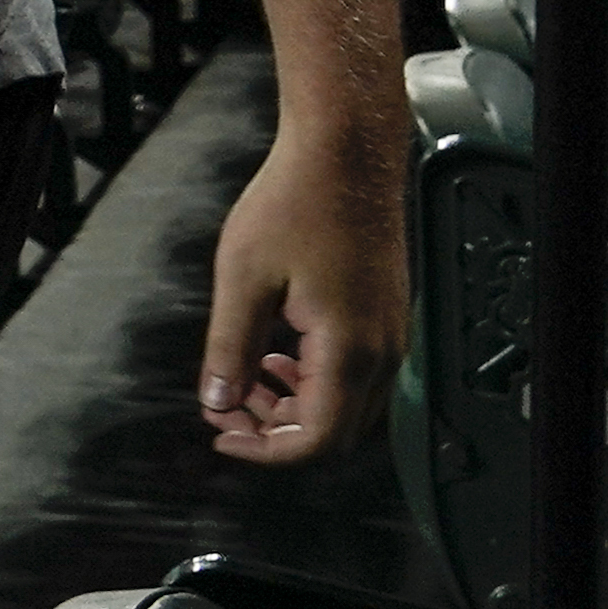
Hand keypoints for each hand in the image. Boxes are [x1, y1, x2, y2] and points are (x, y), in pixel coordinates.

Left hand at [203, 111, 398, 460]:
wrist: (345, 158)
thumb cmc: (295, 205)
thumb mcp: (243, 278)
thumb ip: (230, 348)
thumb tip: (218, 402)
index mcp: (348, 351)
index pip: (315, 440)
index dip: (264, 451)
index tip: (220, 436)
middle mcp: (381, 354)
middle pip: (335, 433)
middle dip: (275, 432)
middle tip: (224, 409)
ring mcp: (389, 338)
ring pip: (346, 407)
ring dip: (293, 408)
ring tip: (244, 381)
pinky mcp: (385, 320)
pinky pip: (354, 377)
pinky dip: (313, 382)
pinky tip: (275, 357)